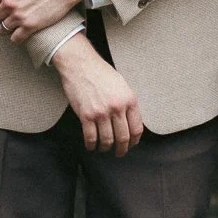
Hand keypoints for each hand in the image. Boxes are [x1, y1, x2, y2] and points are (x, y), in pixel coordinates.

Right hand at [54, 37, 143, 156]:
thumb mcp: (122, 85)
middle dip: (122, 149)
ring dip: (106, 148)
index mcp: (129, 100)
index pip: (137, 129)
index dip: (134, 141)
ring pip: (107, 140)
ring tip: (104, 148)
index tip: (131, 144)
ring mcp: (101, 113)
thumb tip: (130, 122)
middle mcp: (117, 108)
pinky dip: (91, 145)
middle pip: (123, 137)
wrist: (81, 65)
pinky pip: (91, 137)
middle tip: (119, 152)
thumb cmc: (101, 73)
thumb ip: (127, 103)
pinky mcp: (86, 115)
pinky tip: (91, 145)